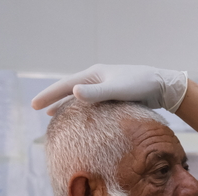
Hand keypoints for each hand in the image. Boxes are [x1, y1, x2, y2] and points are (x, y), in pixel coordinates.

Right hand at [30, 64, 187, 114]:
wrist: (163, 86)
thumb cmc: (141, 85)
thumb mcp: (117, 89)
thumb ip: (97, 93)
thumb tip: (74, 93)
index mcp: (94, 75)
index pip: (65, 85)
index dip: (49, 95)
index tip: (34, 105)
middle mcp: (97, 79)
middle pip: (70, 90)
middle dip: (54, 99)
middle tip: (37, 109)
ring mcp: (105, 87)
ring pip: (80, 98)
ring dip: (66, 105)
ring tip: (52, 115)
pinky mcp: (114, 97)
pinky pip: (92, 104)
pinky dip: (82, 110)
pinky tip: (81, 120)